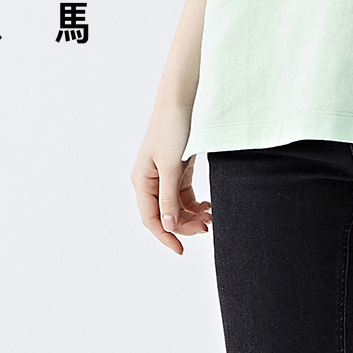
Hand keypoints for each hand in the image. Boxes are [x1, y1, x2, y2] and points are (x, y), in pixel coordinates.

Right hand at [131, 102, 212, 254]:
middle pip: (166, 216)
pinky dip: (196, 205)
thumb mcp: (171, 166)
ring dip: (192, 216)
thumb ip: (169, 198)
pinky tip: (208, 206)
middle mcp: (150, 181)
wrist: (182, 102)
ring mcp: (164, 177)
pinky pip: (185, 197)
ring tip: (210, 217)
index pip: (150, 219)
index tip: (181, 250)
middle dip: (185, 225)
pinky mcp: (177, 171)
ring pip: (177, 208)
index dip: (165, 236)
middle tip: (207, 227)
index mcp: (141, 181)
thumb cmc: (172, 129)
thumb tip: (167, 226)